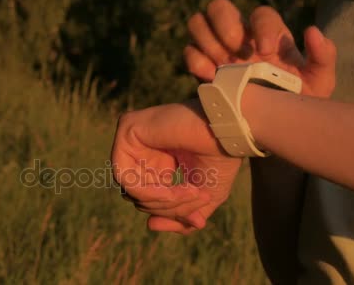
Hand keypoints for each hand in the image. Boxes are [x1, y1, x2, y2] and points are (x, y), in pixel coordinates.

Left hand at [112, 100, 241, 234]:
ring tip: (192, 193)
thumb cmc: (221, 157)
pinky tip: (172, 190)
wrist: (229, 129)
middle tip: (199, 199)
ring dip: (162, 200)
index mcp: (156, 160)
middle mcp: (141, 148)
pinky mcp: (126, 128)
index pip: (149, 199)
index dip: (172, 213)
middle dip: (169, 206)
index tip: (198, 220)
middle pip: (138, 196)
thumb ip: (179, 216)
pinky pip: (123, 174)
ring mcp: (132, 136)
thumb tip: (150, 226)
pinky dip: (148, 190)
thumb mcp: (202, 197)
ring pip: (130, 189)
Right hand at [185, 0, 336, 97]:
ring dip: (207, 40)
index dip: (261, 26)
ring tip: (221, 65)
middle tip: (235, 48)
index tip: (265, 50)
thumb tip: (311, 31)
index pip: (261, 14)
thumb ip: (324, 57)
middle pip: (219, 7)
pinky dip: (195, 61)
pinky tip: (210, 77)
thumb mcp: (319, 81)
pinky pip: (189, 52)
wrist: (274, 126)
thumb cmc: (299, 99)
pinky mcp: (202, 68)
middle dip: (224, 24)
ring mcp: (218, 50)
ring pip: (198, 23)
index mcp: (268, 34)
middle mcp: (240, 37)